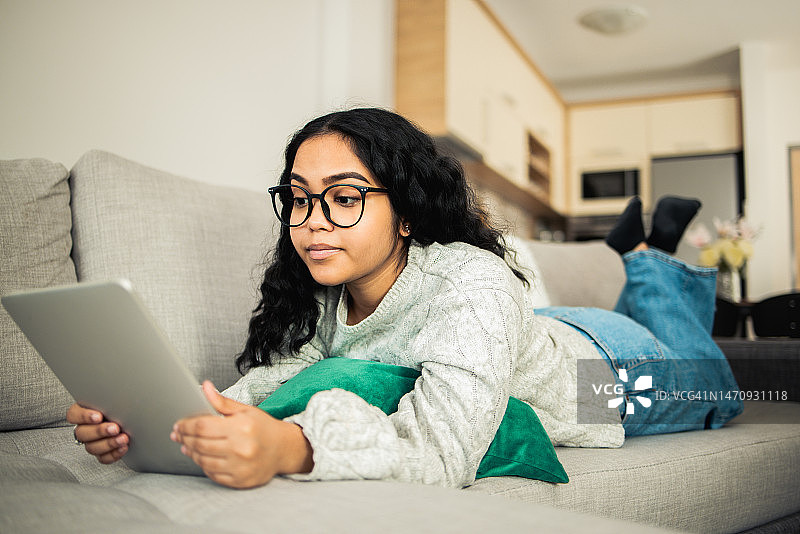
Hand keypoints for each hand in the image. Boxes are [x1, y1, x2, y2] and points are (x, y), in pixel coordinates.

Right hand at [66, 403, 129, 463]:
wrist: (131, 417)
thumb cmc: (119, 404)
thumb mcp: (113, 398)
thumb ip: (109, 398)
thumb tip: (118, 394)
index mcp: (83, 412)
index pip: (73, 415)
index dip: (84, 417)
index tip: (98, 416)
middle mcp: (85, 428)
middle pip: (82, 433)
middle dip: (99, 431)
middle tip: (115, 428)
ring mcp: (92, 442)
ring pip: (92, 447)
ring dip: (108, 444)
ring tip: (123, 438)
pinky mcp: (102, 453)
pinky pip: (103, 458)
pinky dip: (113, 454)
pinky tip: (123, 447)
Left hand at [171, 380, 313, 488]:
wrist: (284, 449)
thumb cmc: (263, 428)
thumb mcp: (245, 410)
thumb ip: (222, 401)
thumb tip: (205, 387)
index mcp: (241, 427)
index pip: (202, 426)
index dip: (186, 425)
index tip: (179, 425)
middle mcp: (241, 448)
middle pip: (200, 444)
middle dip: (185, 438)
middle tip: (178, 435)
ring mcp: (240, 467)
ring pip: (204, 461)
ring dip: (191, 453)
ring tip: (187, 446)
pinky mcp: (240, 481)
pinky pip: (213, 475)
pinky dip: (204, 466)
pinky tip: (202, 457)